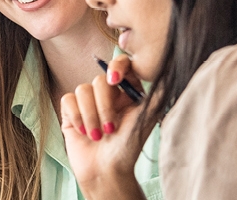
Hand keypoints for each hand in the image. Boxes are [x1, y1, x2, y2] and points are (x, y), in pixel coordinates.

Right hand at [58, 53, 148, 198]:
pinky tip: (84, 132)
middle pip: (99, 80)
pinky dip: (77, 116)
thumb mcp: (147, 118)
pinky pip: (68, 100)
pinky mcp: (71, 112)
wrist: (106, 171)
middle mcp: (107, 95)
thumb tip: (168, 68)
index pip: (122, 64)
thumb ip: (157, 93)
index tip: (115, 80)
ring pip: (82, 90)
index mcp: (127, 92)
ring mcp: (88, 103)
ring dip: (91, 116)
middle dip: (104, 106)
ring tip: (98, 135)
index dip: (117, 67)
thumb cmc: (128, 148)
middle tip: (110, 128)